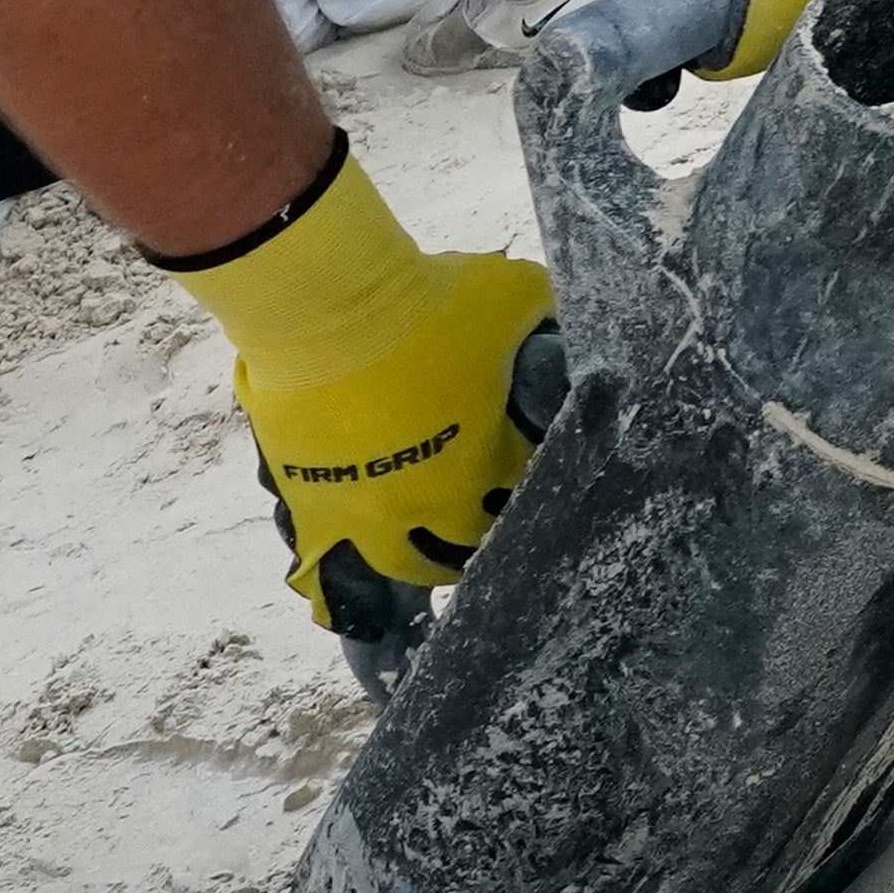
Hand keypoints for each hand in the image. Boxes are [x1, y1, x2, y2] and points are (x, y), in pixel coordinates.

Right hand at [160, 142, 553, 628]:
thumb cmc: (430, 298)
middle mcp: (436, 500)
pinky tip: (345, 596)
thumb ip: (548, 318)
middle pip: (469, 544)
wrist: (328, 310)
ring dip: (423, 566)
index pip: (527, 494)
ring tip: (432, 565)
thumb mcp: (516, 297)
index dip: (534, 490)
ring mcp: (371, 513)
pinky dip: (334, 580)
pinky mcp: (313, 507)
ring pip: (406, 565)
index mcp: (492, 460)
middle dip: (482, 541)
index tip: (532, 487)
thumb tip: (580, 322)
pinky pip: (321, 566)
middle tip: (488, 537)